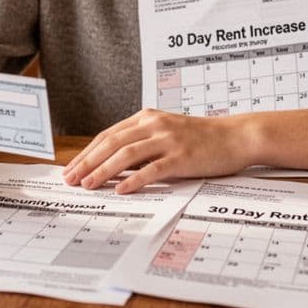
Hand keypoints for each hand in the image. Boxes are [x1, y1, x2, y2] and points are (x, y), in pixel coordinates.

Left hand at [62, 109, 257, 194]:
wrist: (236, 136)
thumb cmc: (202, 138)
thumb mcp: (167, 133)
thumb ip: (142, 144)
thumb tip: (113, 165)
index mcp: (147, 118)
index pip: (108, 135)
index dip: (87, 152)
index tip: (72, 168)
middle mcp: (154, 125)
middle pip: (112, 143)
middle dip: (87, 162)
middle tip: (71, 179)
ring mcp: (168, 139)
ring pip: (126, 154)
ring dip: (103, 170)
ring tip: (88, 184)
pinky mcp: (182, 156)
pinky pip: (153, 169)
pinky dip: (134, 179)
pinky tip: (121, 189)